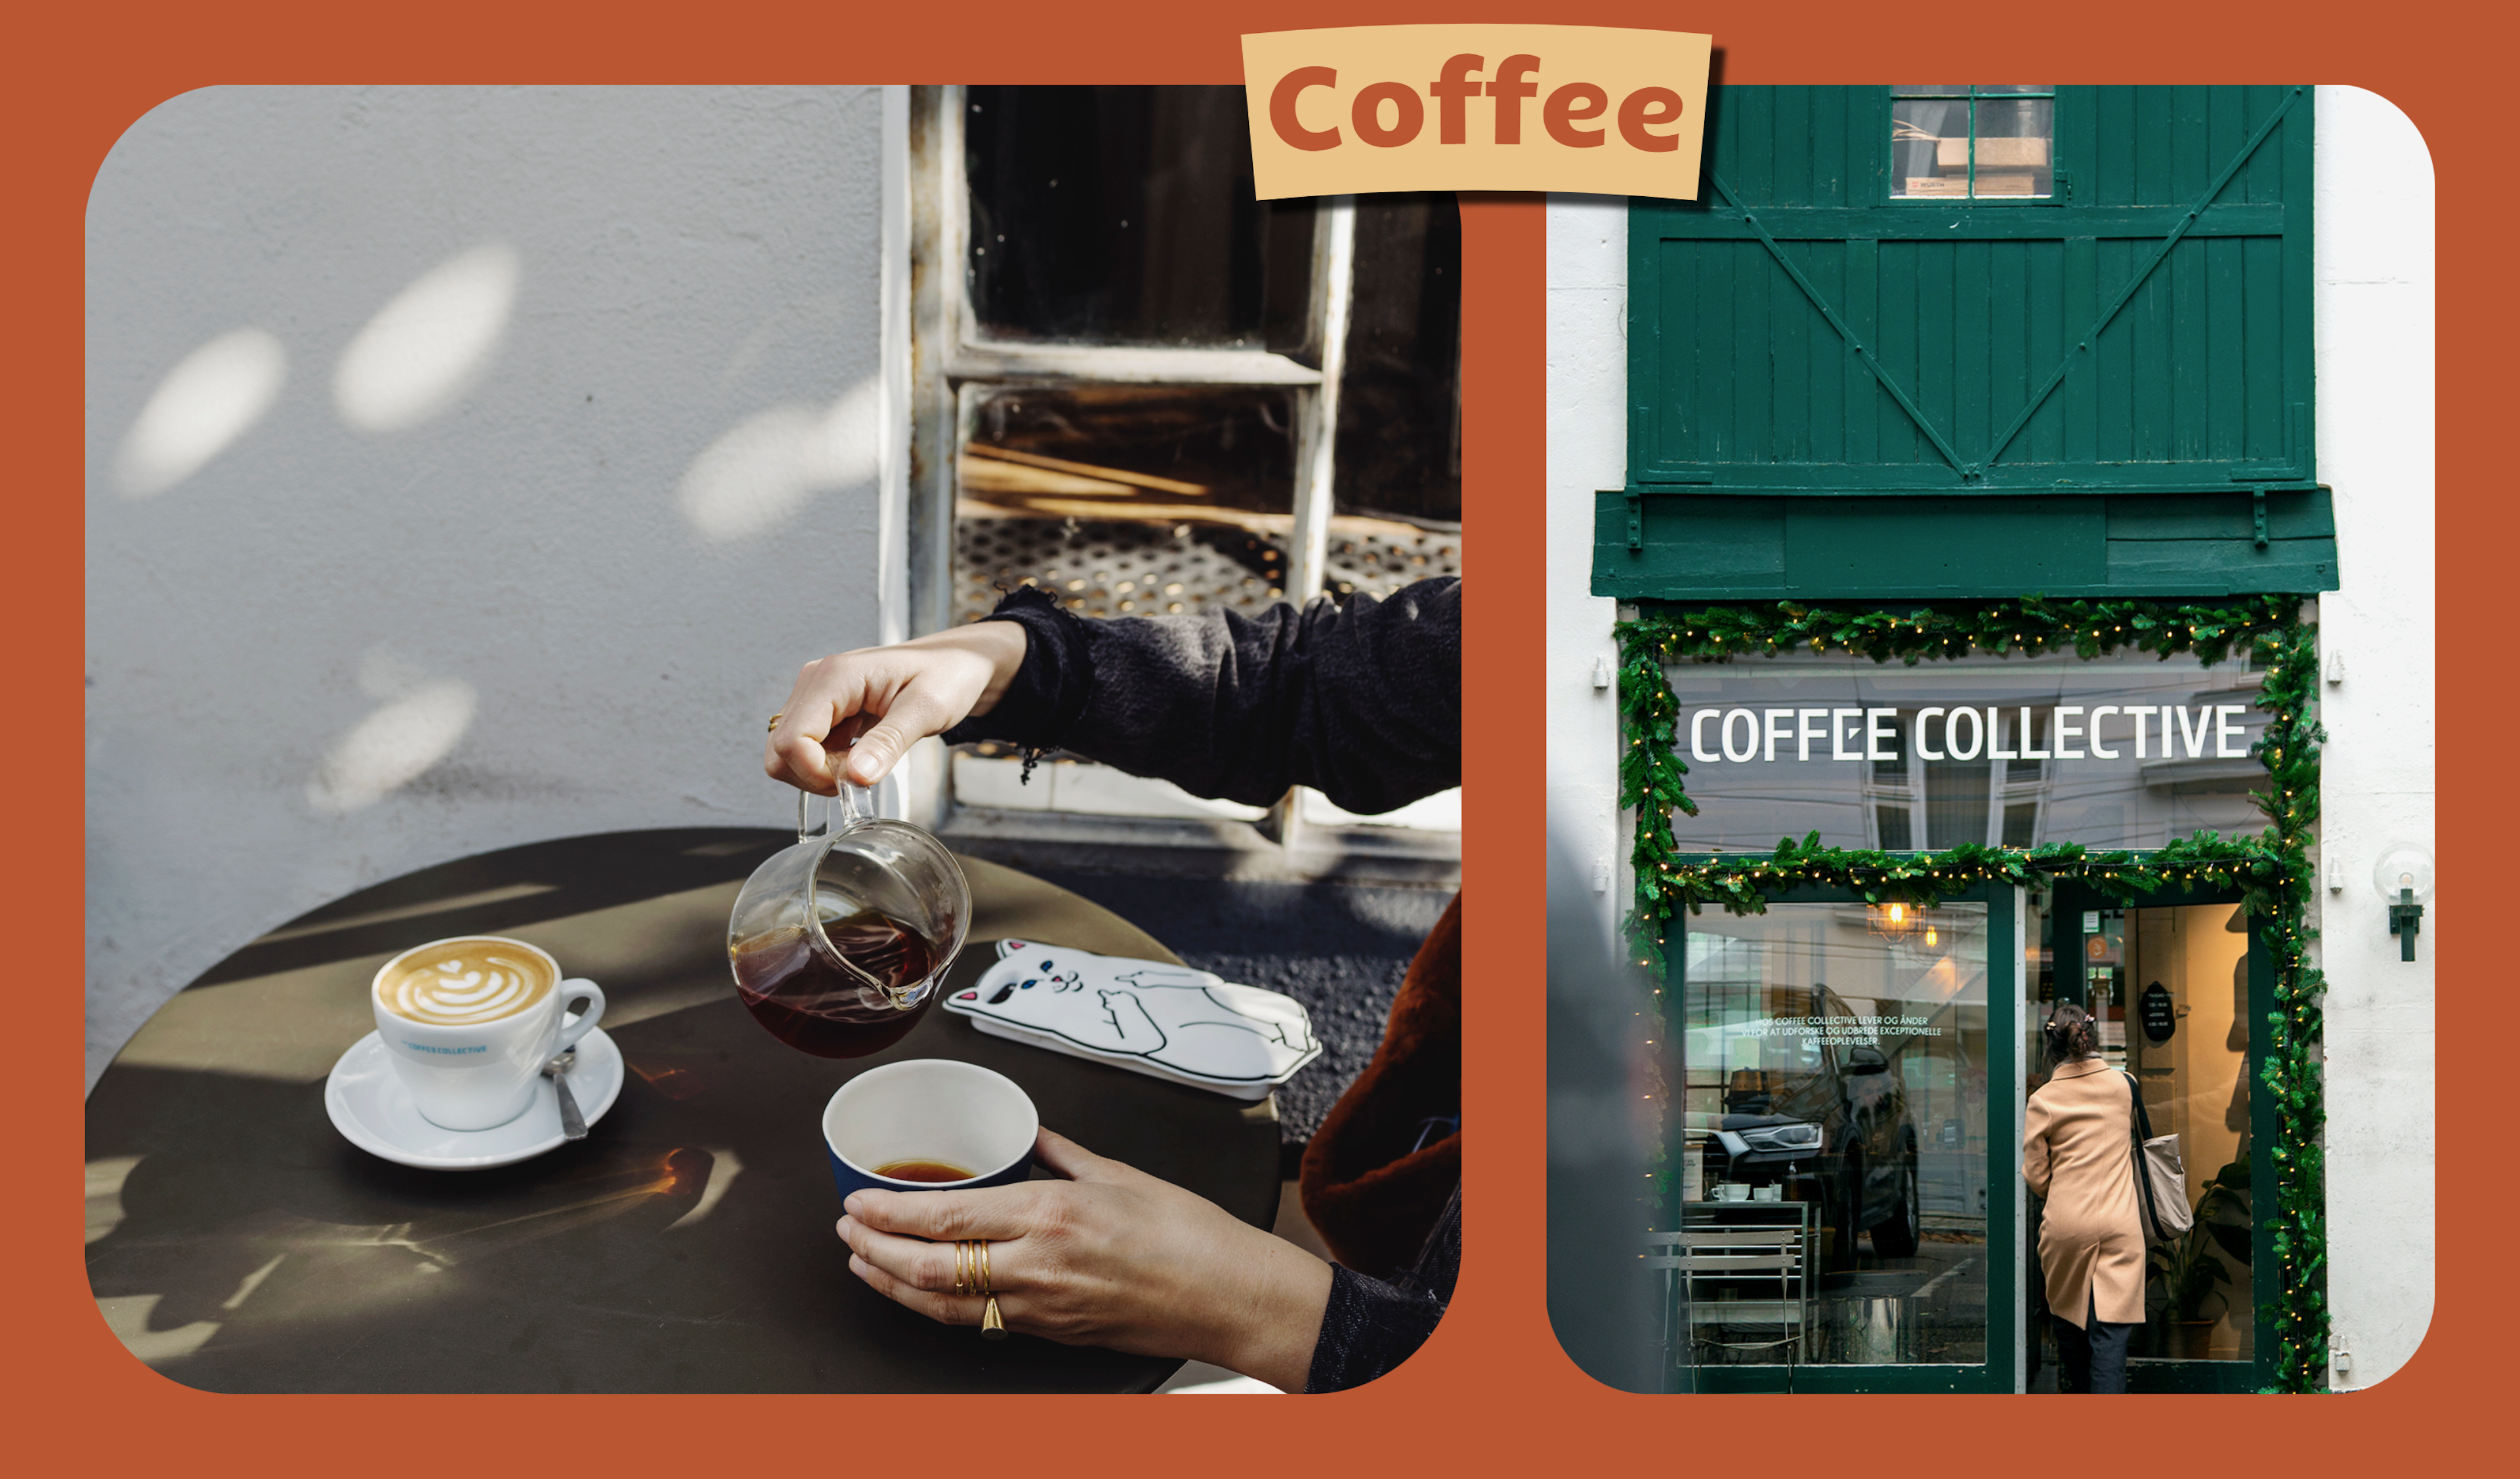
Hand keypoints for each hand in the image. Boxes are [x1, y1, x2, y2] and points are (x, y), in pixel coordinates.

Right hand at [765, 620, 1028, 791]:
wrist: (957, 663)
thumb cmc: (948, 675)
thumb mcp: (927, 710)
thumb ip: (889, 742)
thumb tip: (855, 777)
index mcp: (836, 676)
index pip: (792, 738)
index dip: (815, 773)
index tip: (853, 782)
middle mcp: (816, 682)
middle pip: (781, 748)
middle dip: (814, 776)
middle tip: (860, 775)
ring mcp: (816, 695)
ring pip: (788, 752)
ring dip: (821, 772)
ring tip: (865, 763)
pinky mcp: (824, 709)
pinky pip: (807, 748)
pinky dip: (828, 764)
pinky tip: (861, 757)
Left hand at [835, 1128, 1332, 1391]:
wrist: (1229, 1297)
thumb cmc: (1189, 1235)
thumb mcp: (1120, 1174)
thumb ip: (1061, 1153)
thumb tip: (1027, 1136)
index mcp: (1050, 1215)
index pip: (945, 1217)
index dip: (889, 1212)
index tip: (858, 1201)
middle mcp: (1036, 1266)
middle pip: (929, 1267)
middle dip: (875, 1250)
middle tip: (847, 1232)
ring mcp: (1040, 1307)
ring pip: (944, 1305)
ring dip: (894, 1285)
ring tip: (865, 1265)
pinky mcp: (1052, 1332)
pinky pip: (978, 1323)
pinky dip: (939, 1308)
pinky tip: (923, 1294)